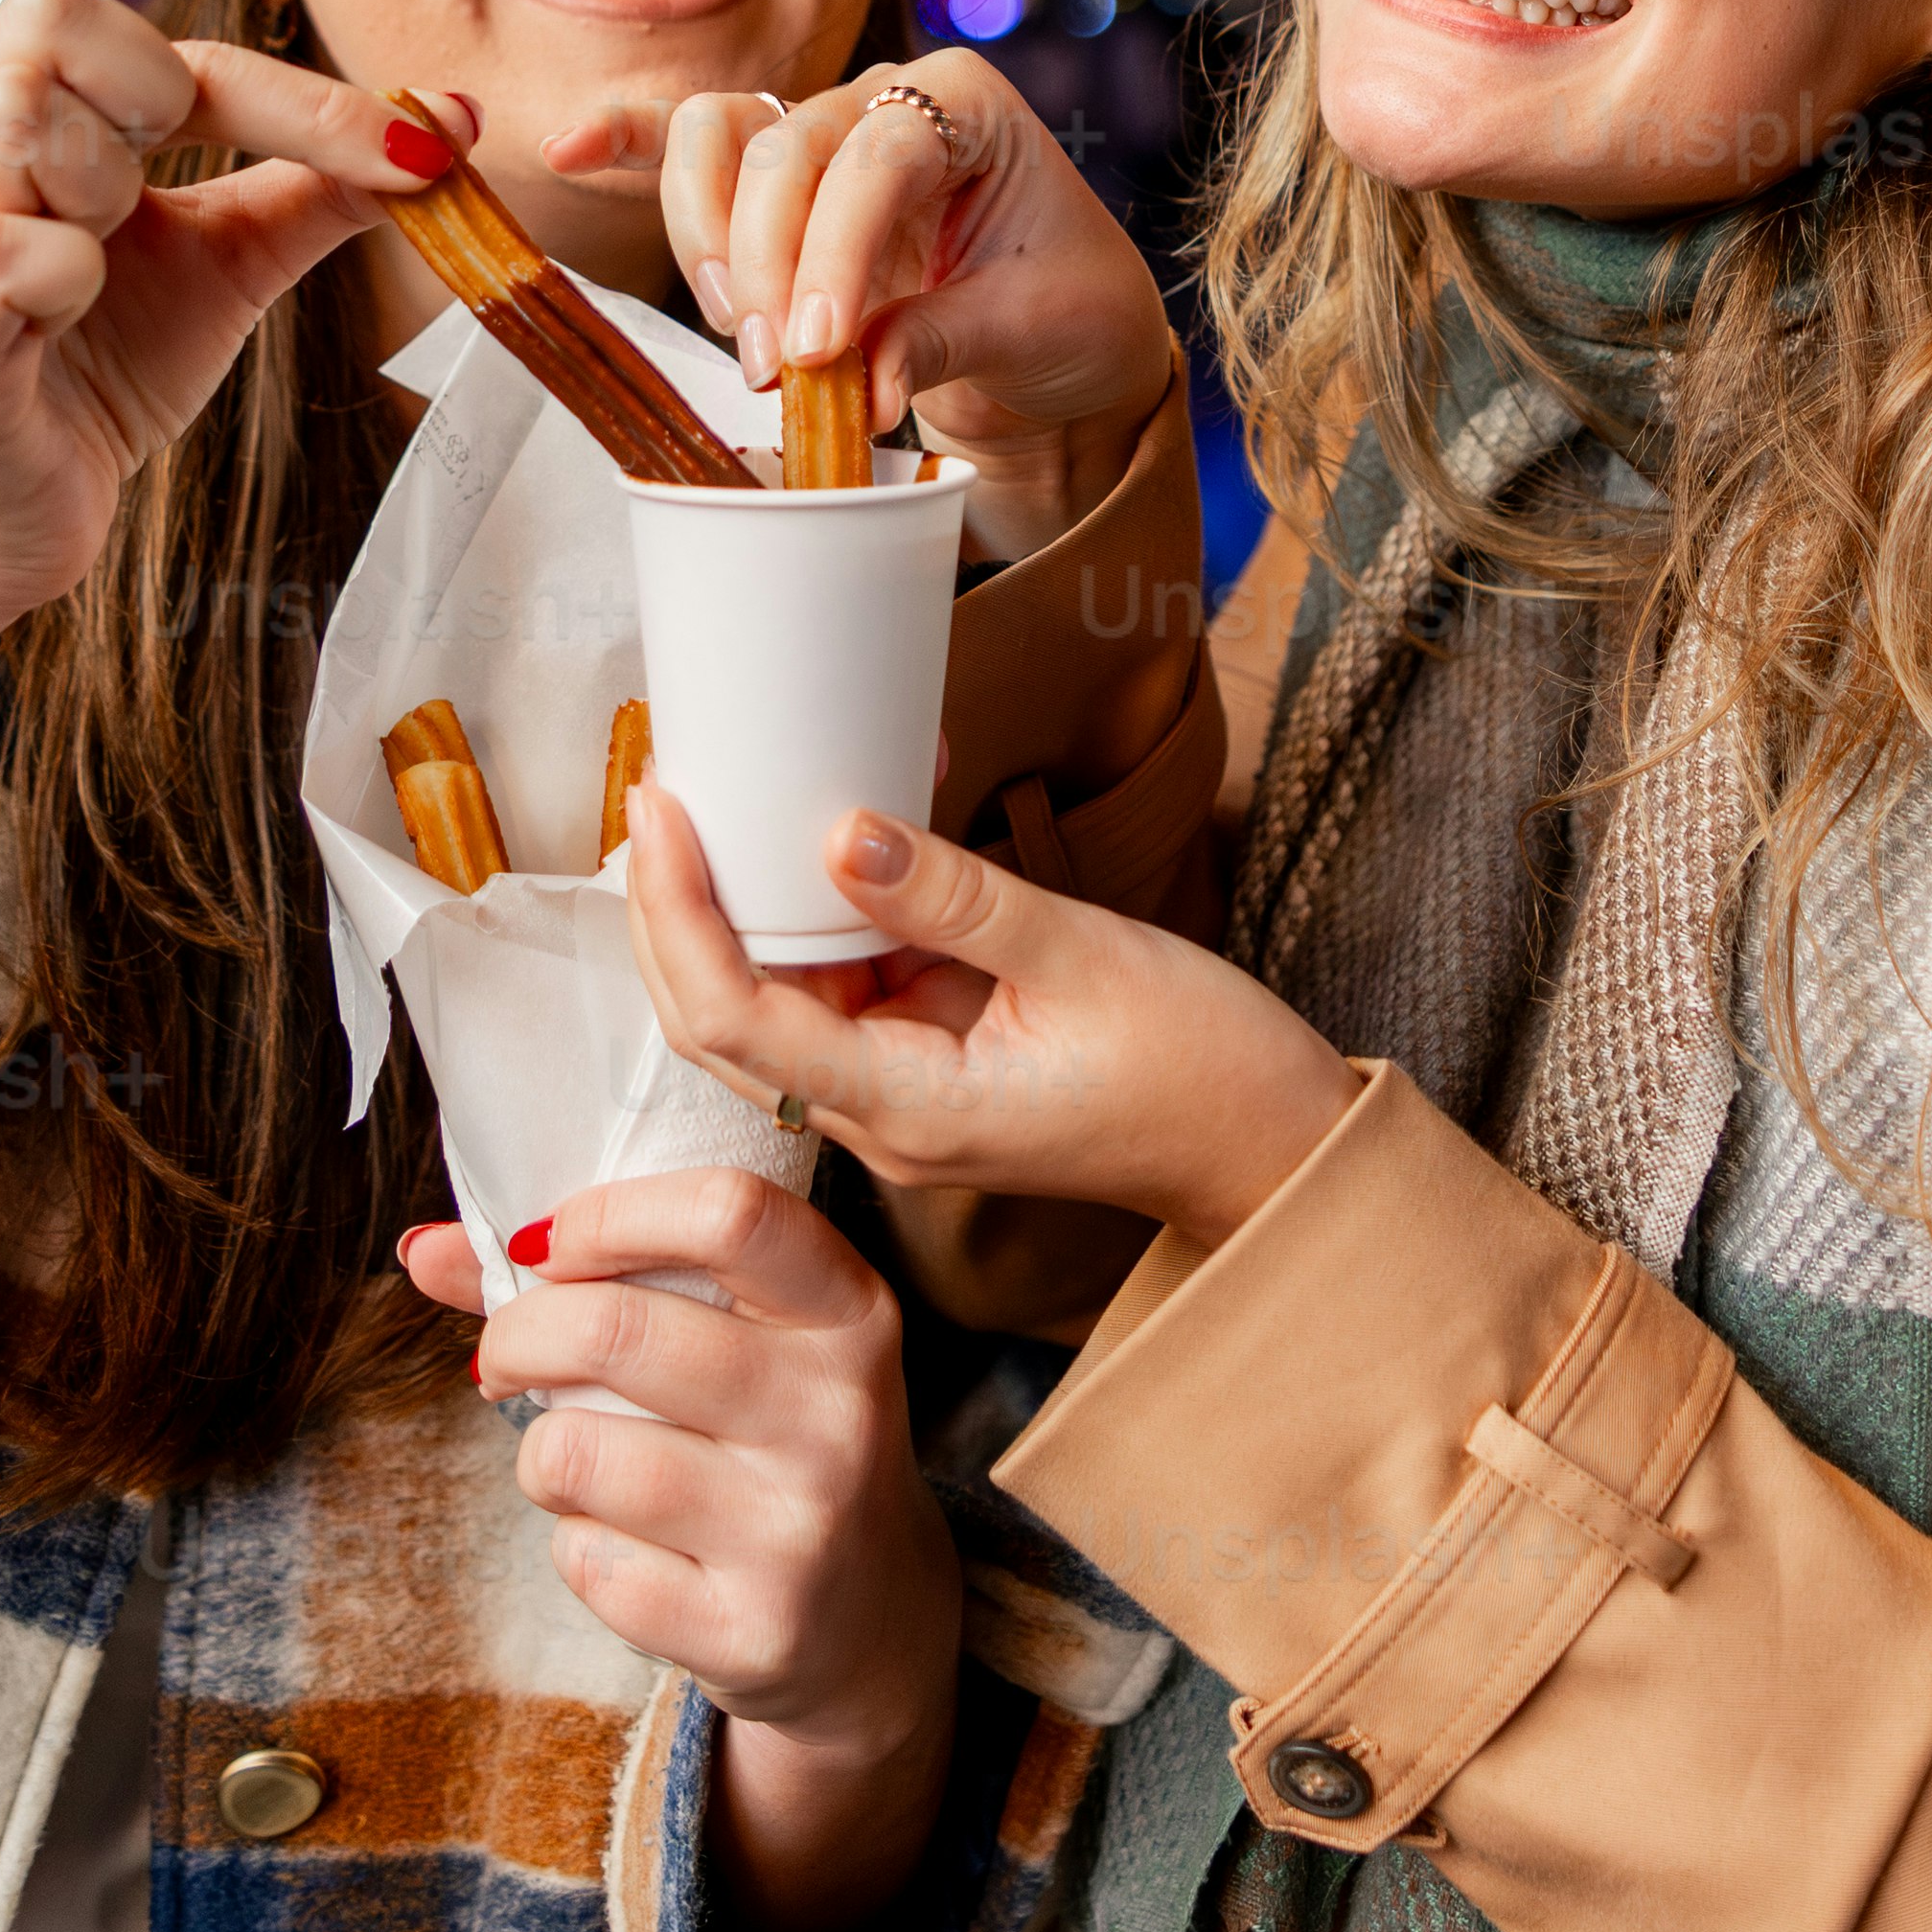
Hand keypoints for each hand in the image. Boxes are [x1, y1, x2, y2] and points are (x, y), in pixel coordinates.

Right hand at [0, 0, 444, 627]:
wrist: (8, 516)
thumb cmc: (103, 369)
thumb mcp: (233, 261)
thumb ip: (322, 187)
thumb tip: (447, 117)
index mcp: (49, 112)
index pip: (173, 44)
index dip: (301, 93)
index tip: (420, 151)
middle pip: (53, 13)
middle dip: (153, 98)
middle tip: (152, 204)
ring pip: (23, 117)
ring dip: (99, 193)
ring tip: (94, 280)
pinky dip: (55, 277)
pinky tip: (57, 327)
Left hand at [404, 1169, 962, 1931]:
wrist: (868, 1620)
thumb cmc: (768, 1444)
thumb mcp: (733, 1342)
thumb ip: (592, 1279)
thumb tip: (422, 1247)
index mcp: (848, 1313)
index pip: (730, 1214)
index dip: (610, 1215)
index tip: (546, 1245)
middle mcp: (839, 1414)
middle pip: (619, 1331)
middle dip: (518, 1336)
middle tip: (503, 1357)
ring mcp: (800, 1530)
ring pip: (579, 1454)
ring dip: (540, 1456)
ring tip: (570, 1461)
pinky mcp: (753, 1631)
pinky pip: (589, 1562)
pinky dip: (575, 1545)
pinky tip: (623, 1544)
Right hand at [547, 58, 1175, 551]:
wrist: (1067, 337)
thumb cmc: (1070, 313)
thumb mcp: (1036, 329)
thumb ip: (944, 340)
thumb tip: (861, 384)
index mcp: (967, 104)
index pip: (881, 154)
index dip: (838, 248)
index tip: (817, 346)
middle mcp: (885, 98)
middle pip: (786, 146)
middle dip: (764, 261)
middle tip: (774, 370)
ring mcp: (820, 132)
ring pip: (723, 140)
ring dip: (707, 238)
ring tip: (736, 335)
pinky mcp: (775, 185)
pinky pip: (687, 145)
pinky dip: (627, 138)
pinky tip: (568, 145)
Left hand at [620, 776, 1359, 1250]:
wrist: (1269, 1141)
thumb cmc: (1198, 1066)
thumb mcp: (1078, 953)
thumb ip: (949, 894)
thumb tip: (837, 830)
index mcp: (909, 1109)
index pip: (736, 1021)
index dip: (678, 915)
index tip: (663, 810)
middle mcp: (884, 1117)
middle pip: (722, 1020)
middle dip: (671, 911)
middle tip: (661, 790)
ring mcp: (903, 1093)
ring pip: (775, 1002)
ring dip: (738, 906)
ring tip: (719, 796)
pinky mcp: (931, 1060)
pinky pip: (847, 986)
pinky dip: (824, 910)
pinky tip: (833, 827)